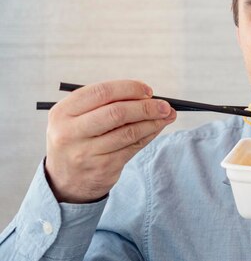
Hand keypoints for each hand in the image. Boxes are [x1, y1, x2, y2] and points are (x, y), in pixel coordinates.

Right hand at [45, 80, 176, 202]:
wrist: (65, 180)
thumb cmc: (78, 139)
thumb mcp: (77, 118)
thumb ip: (105, 104)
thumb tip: (147, 95)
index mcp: (63, 112)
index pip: (102, 92)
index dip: (130, 89)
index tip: (148, 91)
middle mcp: (71, 132)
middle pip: (117, 112)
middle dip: (146, 106)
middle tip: (165, 105)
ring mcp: (86, 152)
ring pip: (129, 132)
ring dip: (153, 121)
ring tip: (167, 115)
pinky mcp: (103, 167)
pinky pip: (133, 147)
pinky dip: (150, 134)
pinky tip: (157, 127)